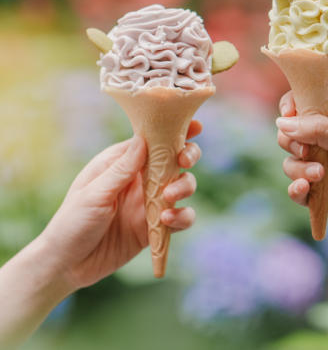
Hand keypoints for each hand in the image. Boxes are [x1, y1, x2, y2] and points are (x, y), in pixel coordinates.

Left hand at [37, 121, 201, 289]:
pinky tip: (167, 221)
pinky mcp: (156, 226)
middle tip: (183, 162)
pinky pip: (181, 218)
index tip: (196, 127)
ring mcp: (150, 203)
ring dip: (184, 187)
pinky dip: (182, 217)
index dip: (175, 131)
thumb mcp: (94, 193)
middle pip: (175, 159)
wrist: (67, 265)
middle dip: (188, 156)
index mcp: (121, 163)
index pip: (152, 140)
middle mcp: (139, 179)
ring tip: (169, 198)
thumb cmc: (71, 223)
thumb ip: (121, 169)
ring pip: (183, 186)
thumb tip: (144, 139)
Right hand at [275, 92, 327, 232]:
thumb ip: (318, 131)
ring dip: (298, 169)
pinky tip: (303, 189)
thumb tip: (282, 120)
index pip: (307, 104)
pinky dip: (297, 189)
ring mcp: (326, 165)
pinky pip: (300, 188)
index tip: (286, 116)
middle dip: (292, 143)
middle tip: (306, 152)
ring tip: (318, 176)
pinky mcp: (324, 191)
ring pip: (292, 162)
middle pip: (292, 134)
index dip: (291, 108)